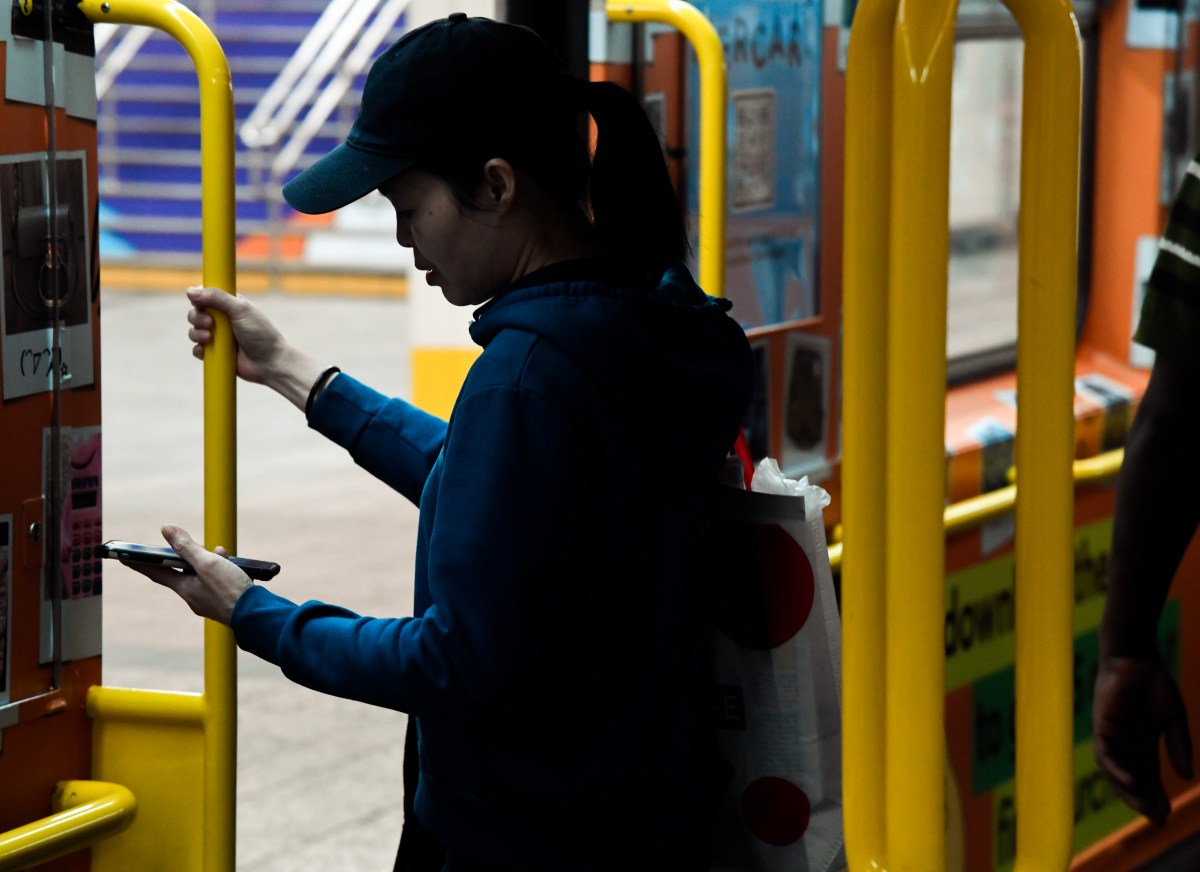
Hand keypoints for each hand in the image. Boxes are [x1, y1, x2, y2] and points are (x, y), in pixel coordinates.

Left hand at [121, 524, 251, 624]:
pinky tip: (233, 566)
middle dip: (188, 556)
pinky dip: (221, 570)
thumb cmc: (230, 589)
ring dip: (210, 562)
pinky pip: (216, 582)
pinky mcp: (223, 602)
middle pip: (182, 571)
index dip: (140, 562)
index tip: (124, 557)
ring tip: (222, 555)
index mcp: (184, 588)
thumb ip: (187, 546)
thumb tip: (166, 529)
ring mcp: (208, 601)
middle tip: (192, 546)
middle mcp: (193, 597)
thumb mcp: (207, 562)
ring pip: (202, 575)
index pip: (155, 571)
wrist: (255, 614)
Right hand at [186, 286, 327, 410]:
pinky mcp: (217, 354)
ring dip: (197, 334)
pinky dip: (199, 350)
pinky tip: (206, 351)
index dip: (199, 299)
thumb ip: (216, 297)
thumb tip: (190, 290)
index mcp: (230, 305)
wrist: (270, 363)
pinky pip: (198, 350)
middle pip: (196, 313)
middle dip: (197, 318)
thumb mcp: (240, 310)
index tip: (201, 304)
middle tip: (210, 324)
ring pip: (194, 331)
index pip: (205, 296)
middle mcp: (223, 320)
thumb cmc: (260, 334)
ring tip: (210, 338)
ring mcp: (219, 337)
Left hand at [1093, 655, 1193, 825]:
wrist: (1136, 657)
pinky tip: (1128, 781)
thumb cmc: (1154, 684)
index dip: (1156, 797)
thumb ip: (1179, 747)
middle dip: (1143, 801)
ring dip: (1128, 790)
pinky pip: (1105, 752)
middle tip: (1157, 819)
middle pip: (1133, 780)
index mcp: (1143, 744)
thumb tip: (1186, 777)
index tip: (1167, 817)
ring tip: (1144, 807)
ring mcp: (1113, 736)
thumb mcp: (1174, 719)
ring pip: (1116, 772)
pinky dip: (1116, 768)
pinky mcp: (1102, 726)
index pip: (1149, 778)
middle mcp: (1126, 744)